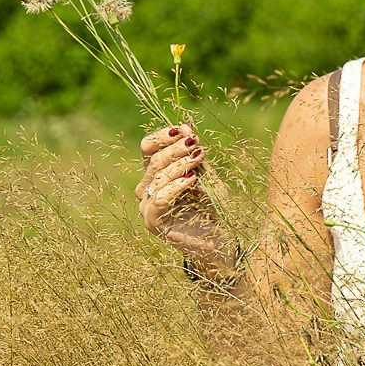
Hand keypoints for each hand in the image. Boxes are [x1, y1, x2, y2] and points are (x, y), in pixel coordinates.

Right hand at [136, 124, 235, 271]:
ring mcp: (147, 205)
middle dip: (176, 149)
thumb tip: (186, 126)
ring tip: (198, 160)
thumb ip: (194, 153)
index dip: (163, 136)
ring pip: (157, 176)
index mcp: (155, 174)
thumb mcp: (205, 174)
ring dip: (180, 164)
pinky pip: (160, 197)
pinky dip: (177, 185)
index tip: (184, 130)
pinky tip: (192, 180)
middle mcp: (147, 188)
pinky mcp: (152, 221)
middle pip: (154, 159)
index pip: (148, 147)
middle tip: (196, 145)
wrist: (217, 238)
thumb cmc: (211, 206)